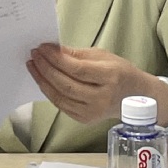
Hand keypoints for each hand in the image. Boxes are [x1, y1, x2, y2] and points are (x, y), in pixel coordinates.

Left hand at [26, 43, 145, 123]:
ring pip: (60, 97)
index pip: (77, 69)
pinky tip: (42, 79)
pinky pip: (61, 105)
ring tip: (33, 65)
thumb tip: (53, 49)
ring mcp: (93, 112)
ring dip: (42, 80)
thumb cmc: (119, 72)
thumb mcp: (103, 56)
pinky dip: (49, 92)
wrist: (134, 97)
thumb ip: (77, 54)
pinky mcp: (85, 120)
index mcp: (109, 77)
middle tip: (34, 54)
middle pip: (66, 84)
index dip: (56, 58)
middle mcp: (101, 98)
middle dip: (46, 68)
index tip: (43, 47)